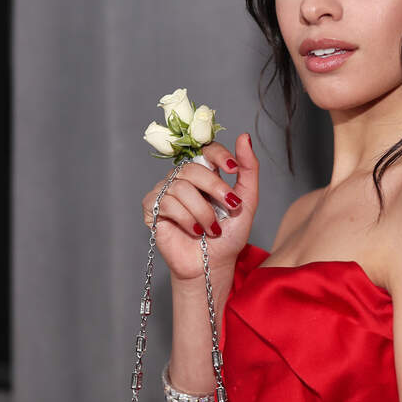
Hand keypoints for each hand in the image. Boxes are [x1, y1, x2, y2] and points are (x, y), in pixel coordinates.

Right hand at [141, 133, 258, 281]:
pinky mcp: (152, 208)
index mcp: (205, 173)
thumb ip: (248, 170)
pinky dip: (186, 218)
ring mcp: (166, 191)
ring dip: (202, 211)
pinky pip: (167, 203)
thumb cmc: (228, 235)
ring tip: (212, 229)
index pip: (206, 149)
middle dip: (215, 188)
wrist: (212, 264)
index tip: (233, 169)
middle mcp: (182, 178)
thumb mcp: (246, 201)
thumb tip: (245, 137)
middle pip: (193, 168)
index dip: (219, 155)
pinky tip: (194, 231)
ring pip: (181, 187)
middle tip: (230, 207)